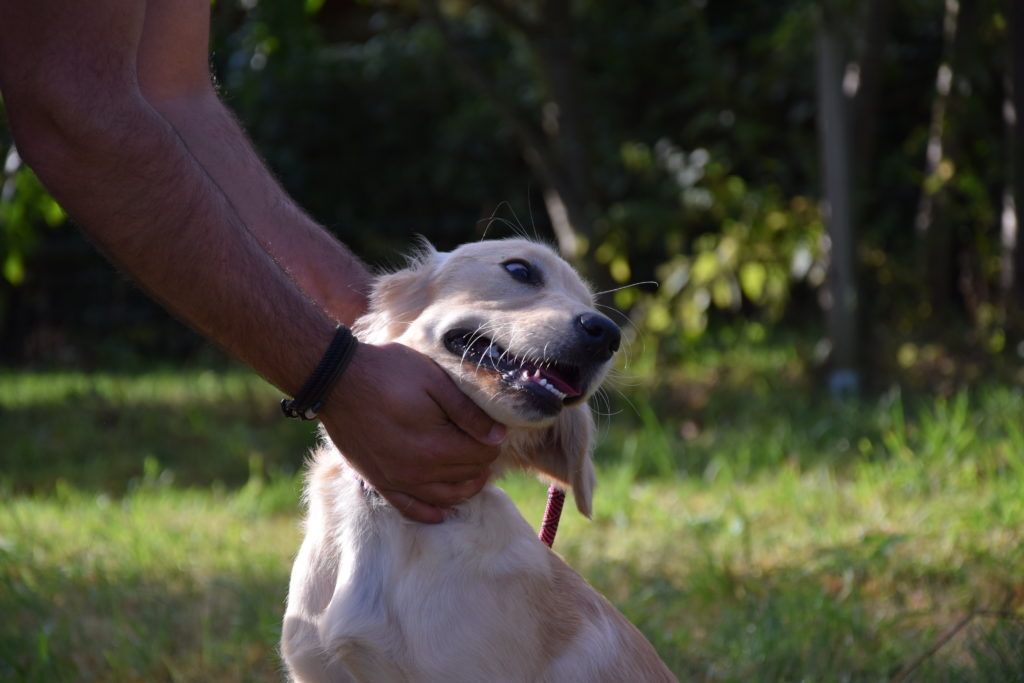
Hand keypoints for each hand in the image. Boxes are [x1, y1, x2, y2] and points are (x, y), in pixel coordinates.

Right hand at [319, 341, 505, 522]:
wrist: (337, 380)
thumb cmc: (388, 373)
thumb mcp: (435, 381)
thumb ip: (468, 412)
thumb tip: (497, 436)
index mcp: (435, 447)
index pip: (481, 456)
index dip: (492, 443)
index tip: (493, 430)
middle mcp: (418, 472)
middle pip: (466, 477)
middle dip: (482, 463)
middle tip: (486, 446)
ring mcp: (396, 480)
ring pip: (444, 498)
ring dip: (465, 489)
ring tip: (475, 474)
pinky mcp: (378, 482)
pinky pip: (409, 509)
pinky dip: (429, 513)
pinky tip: (442, 513)